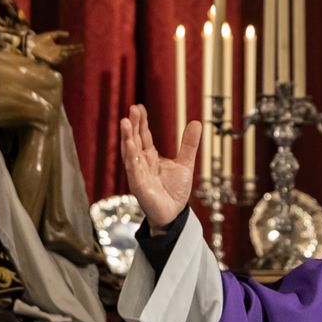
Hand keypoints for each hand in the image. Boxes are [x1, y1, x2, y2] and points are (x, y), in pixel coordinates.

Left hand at [31, 30, 83, 66]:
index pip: (69, 48)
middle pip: (68, 53)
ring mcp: (54, 57)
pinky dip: (62, 59)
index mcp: (58, 47)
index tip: (82, 46)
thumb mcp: (51, 34)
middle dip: (75, 52)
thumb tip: (69, 34)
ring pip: (64, 58)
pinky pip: (57, 61)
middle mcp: (57, 53)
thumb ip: (59, 33)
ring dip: (68, 55)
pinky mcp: (49, 60)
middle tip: (82, 50)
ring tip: (72, 52)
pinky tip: (65, 55)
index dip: (75, 47)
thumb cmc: (40, 39)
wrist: (30, 43)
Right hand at [119, 104, 199, 231]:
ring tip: (125, 122)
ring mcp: (138, 175)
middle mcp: (141, 164)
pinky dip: (132, 158)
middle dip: (133, 126)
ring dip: (127, 138)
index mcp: (150, 157)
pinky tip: (130, 145)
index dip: (141, 122)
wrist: (175, 214)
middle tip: (132, 109)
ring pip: (130, 154)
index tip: (139, 107)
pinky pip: (134, 171)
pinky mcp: (139, 187)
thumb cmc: (175, 191)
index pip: (143, 136)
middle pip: (135, 141)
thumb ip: (188, 144)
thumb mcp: (185, 163)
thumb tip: (197, 122)